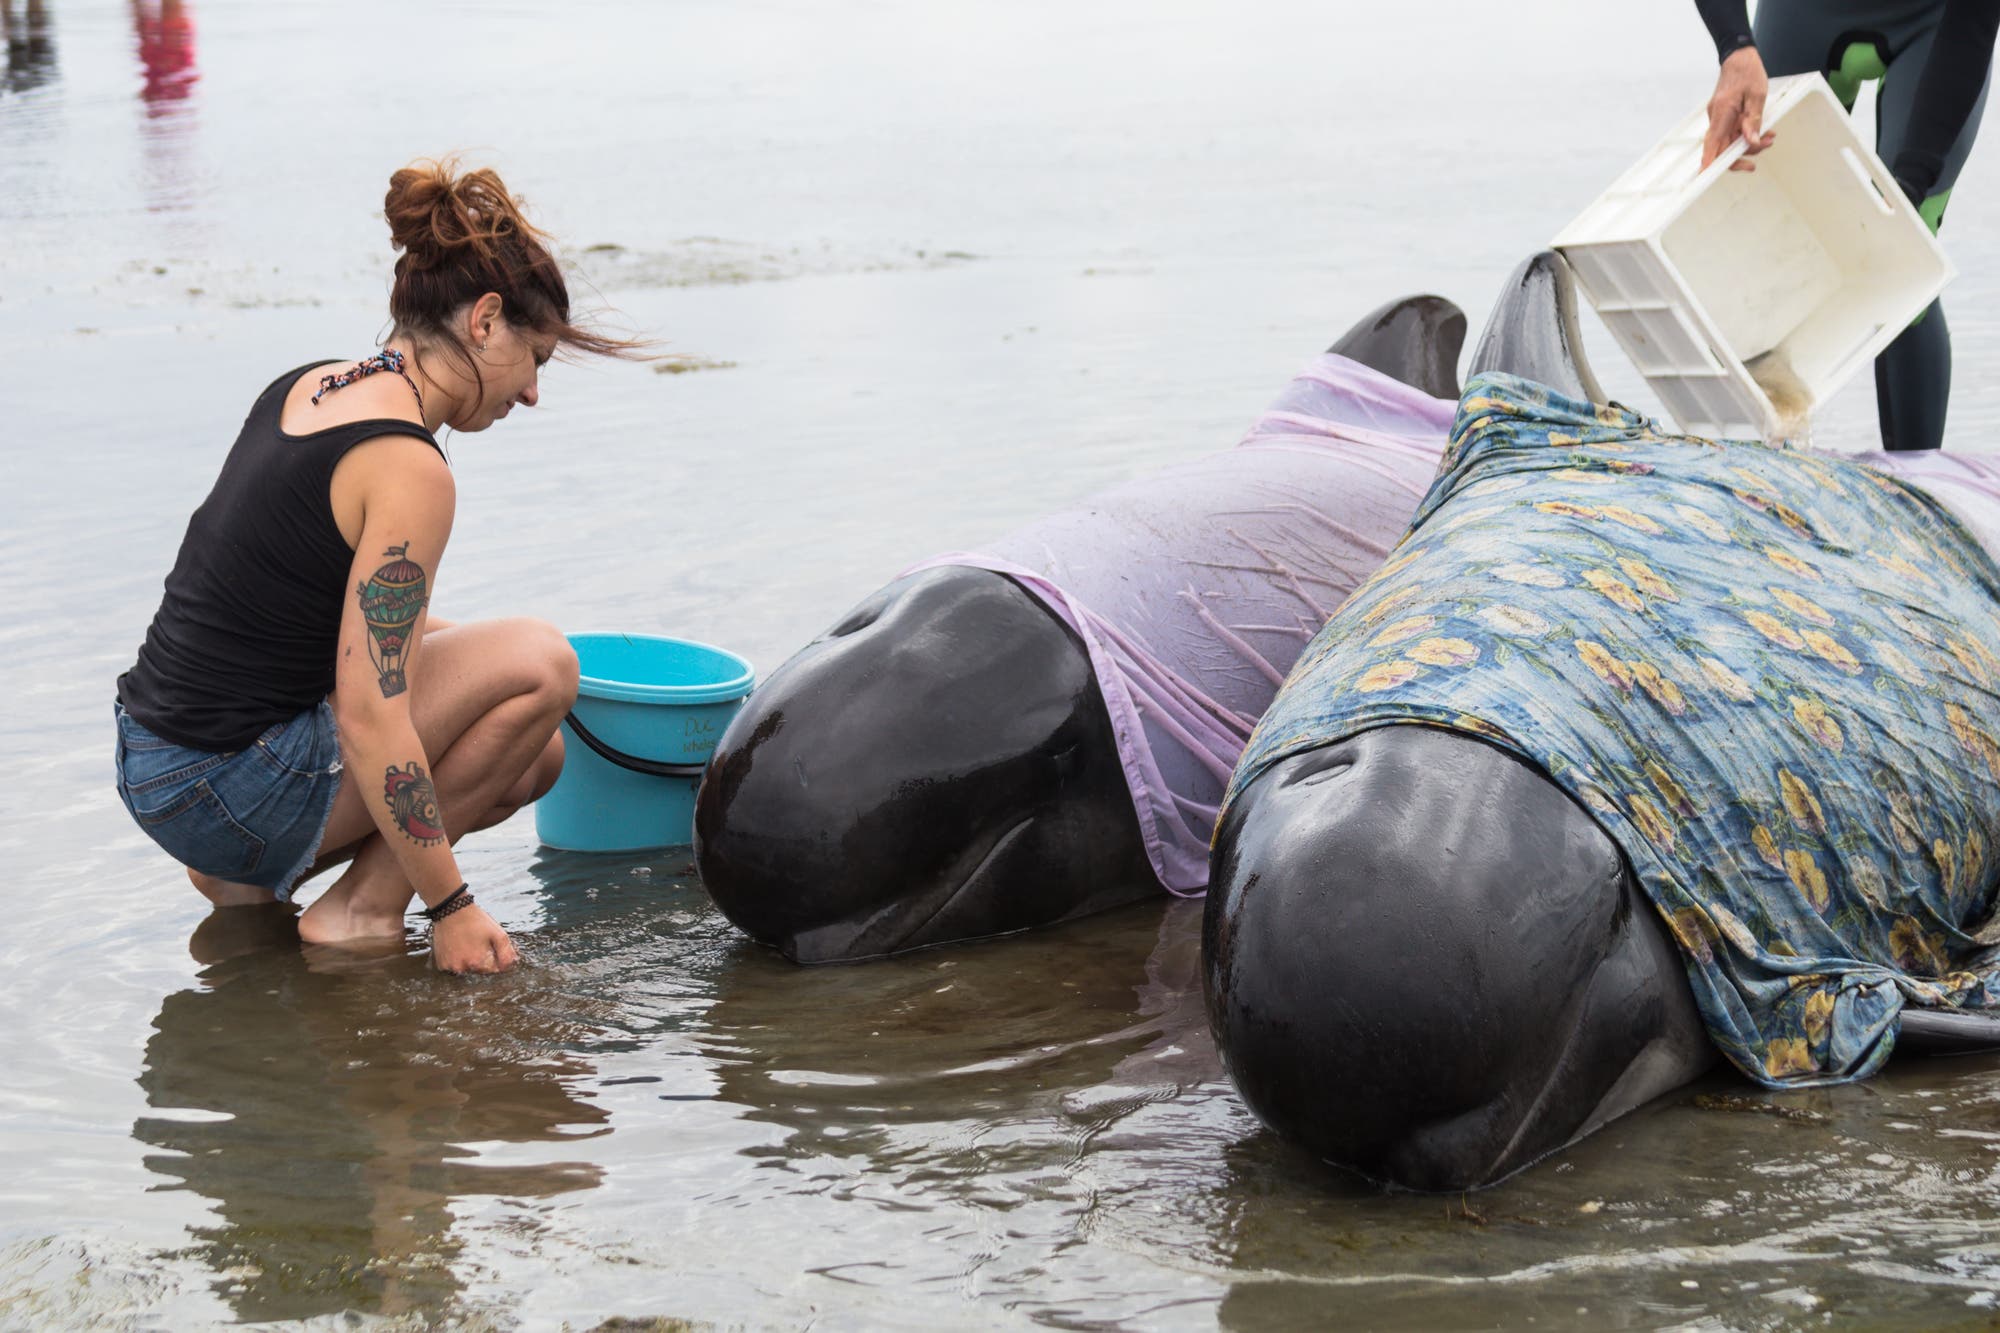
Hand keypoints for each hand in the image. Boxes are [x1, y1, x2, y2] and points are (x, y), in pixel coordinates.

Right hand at [430, 903, 519, 973]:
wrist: (452, 910)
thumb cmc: (476, 921)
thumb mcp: (497, 933)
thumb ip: (507, 952)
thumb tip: (510, 966)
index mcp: (477, 962)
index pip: (494, 970)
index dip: (495, 958)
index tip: (491, 945)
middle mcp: (462, 968)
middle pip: (479, 971)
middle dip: (482, 959)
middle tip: (478, 942)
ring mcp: (450, 966)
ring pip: (466, 969)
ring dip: (469, 961)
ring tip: (467, 943)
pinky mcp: (441, 963)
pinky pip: (453, 967)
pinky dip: (457, 959)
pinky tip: (458, 946)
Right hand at [1701, 47, 1775, 171]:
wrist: (1738, 57)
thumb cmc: (1747, 72)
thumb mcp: (1757, 95)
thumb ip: (1753, 120)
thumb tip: (1751, 141)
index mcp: (1722, 113)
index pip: (1712, 144)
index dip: (1709, 162)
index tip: (1707, 176)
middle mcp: (1716, 118)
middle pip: (1721, 148)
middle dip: (1740, 155)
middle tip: (1760, 154)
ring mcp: (1718, 118)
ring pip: (1729, 141)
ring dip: (1748, 144)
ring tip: (1769, 138)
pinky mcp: (1723, 116)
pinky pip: (1732, 132)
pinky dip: (1745, 135)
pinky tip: (1761, 131)